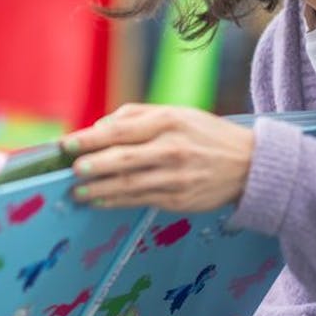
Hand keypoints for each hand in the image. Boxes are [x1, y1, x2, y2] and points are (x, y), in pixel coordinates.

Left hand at [65, 104, 254, 213]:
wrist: (250, 164)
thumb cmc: (204, 134)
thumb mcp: (176, 113)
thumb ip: (135, 116)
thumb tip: (98, 127)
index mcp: (168, 121)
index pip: (121, 130)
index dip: (90, 139)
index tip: (66, 145)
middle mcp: (172, 148)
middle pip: (124, 158)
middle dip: (94, 165)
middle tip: (71, 171)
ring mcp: (177, 176)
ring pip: (131, 184)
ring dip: (100, 189)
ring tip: (77, 192)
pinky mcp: (180, 199)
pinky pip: (142, 200)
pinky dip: (117, 202)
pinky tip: (100, 201)